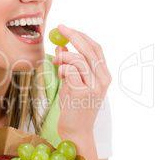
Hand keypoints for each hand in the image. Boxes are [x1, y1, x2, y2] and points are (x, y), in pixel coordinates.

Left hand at [52, 25, 111, 145]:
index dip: (82, 36)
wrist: (76, 131)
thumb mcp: (73, 82)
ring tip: (56, 64)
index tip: (67, 28)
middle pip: (88, 49)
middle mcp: (102, 80)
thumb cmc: (74, 107)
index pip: (95, 48)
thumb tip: (62, 45)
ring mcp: (94, 87)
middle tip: (59, 28)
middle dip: (73, 35)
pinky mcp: (82, 93)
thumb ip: (70, 65)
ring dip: (63, 57)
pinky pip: (70, 71)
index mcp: (103, 75)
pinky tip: (59, 76)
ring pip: (78, 59)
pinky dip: (61, 69)